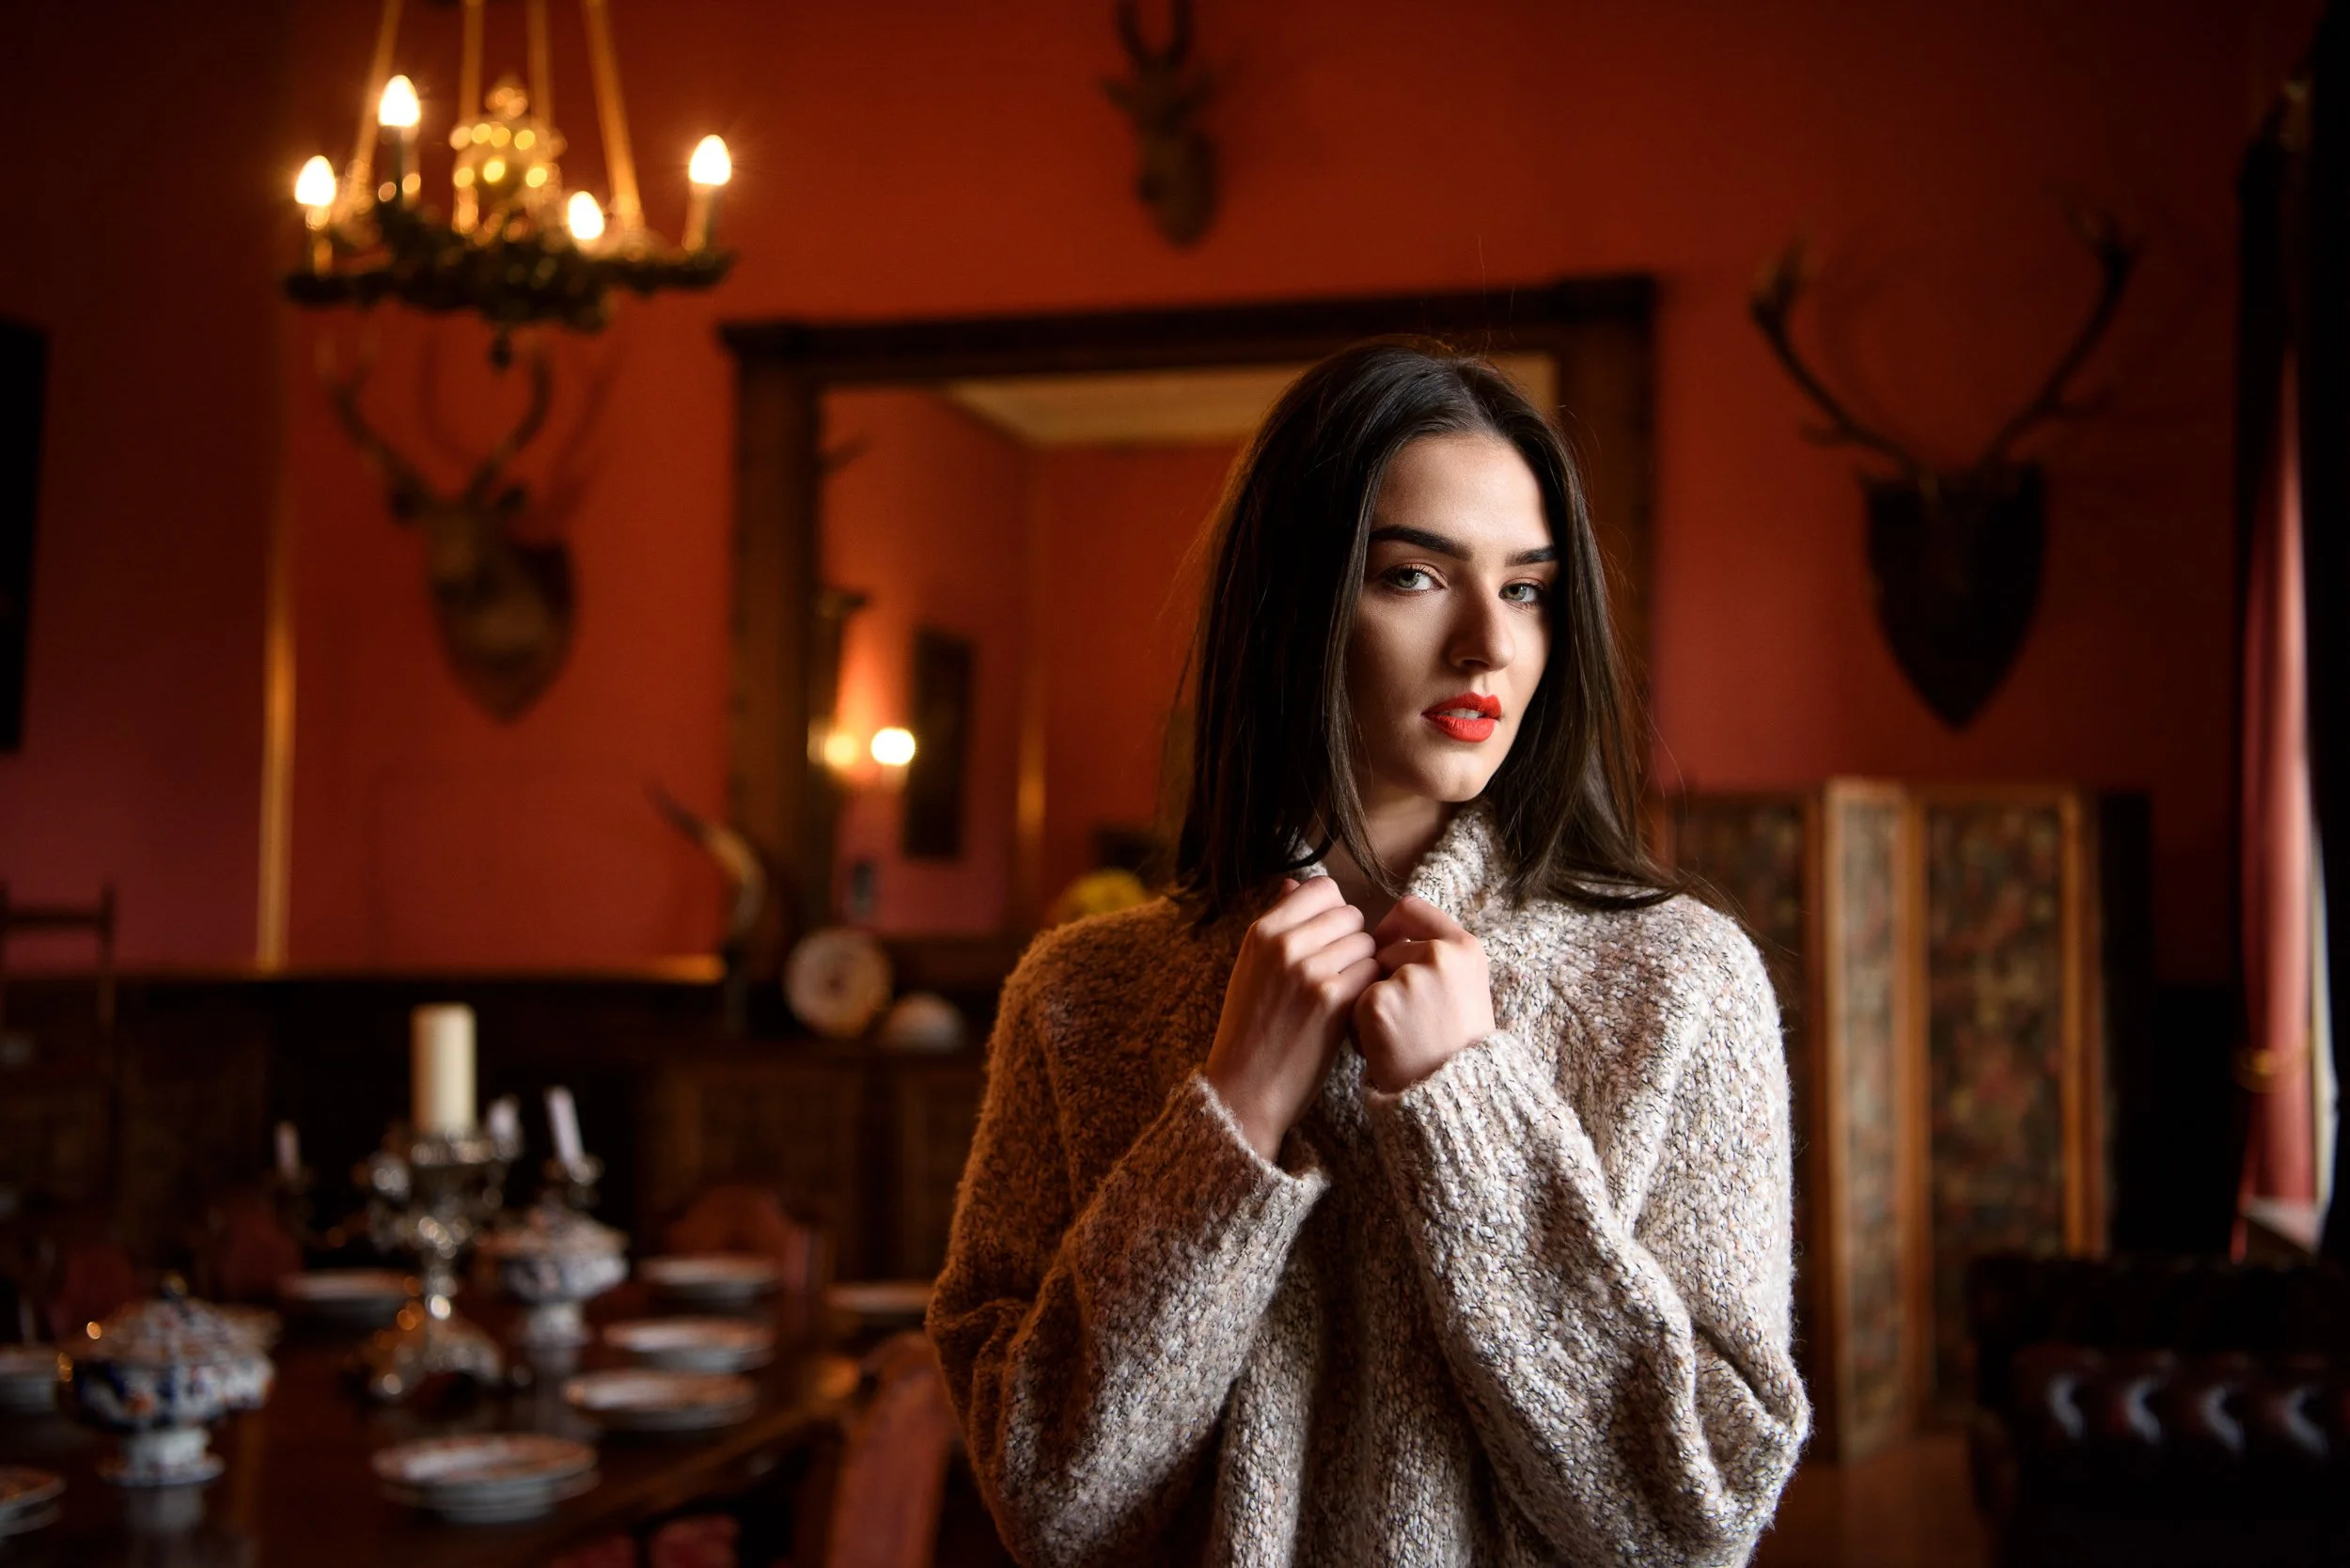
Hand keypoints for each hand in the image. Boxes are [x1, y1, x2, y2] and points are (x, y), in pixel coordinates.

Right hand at [1204, 877, 1381, 1160]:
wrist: (1244, 1090)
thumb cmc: (1250, 1030)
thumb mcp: (1250, 968)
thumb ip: (1276, 923)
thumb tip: (1294, 883)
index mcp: (1261, 932)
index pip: (1321, 888)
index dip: (1334, 912)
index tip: (1330, 939)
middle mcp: (1283, 944)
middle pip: (1350, 914)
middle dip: (1352, 941)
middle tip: (1339, 973)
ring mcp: (1309, 970)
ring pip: (1366, 943)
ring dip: (1363, 967)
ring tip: (1342, 994)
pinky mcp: (1332, 1000)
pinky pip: (1371, 974)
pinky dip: (1368, 991)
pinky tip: (1350, 1011)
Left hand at [1353, 896, 1494, 1093]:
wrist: (1453, 1095)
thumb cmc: (1456, 1046)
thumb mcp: (1463, 988)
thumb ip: (1432, 956)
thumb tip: (1381, 936)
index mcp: (1464, 947)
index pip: (1410, 910)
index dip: (1390, 929)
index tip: (1385, 950)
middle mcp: (1439, 955)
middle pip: (1382, 948)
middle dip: (1380, 979)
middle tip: (1405, 1018)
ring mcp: (1407, 977)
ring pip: (1365, 977)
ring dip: (1371, 1003)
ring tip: (1398, 1035)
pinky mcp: (1377, 1002)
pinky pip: (1352, 1003)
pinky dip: (1360, 1027)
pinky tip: (1384, 1048)